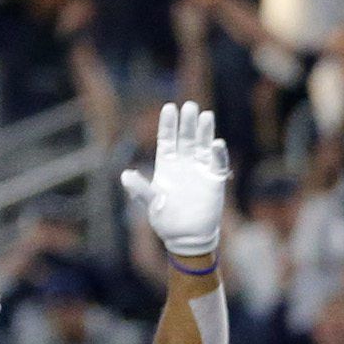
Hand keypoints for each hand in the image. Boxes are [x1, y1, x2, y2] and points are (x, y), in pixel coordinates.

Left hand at [122, 101, 228, 259]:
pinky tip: (217, 144)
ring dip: (205, 131)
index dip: (168, 124)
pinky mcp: (215, 181)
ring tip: (206, 115)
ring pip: (203, 146)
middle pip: (187, 138)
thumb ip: (140, 189)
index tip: (170, 107)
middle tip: (190, 106)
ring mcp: (200, 171)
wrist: (187, 237)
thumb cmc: (166, 220)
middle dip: (188, 122)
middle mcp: (184, 164)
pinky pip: (218, 164)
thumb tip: (125, 175)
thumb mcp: (151, 203)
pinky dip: (218, 154)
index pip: (167, 139)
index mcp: (167, 165)